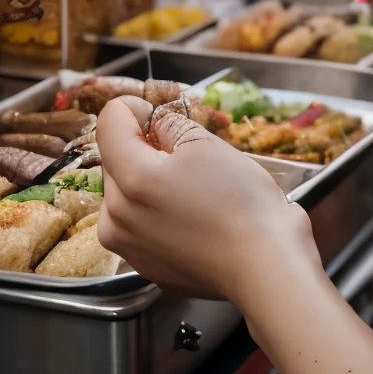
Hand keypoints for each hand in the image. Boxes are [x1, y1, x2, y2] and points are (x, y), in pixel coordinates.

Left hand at [95, 98, 318, 303]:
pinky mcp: (144, 266)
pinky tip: (195, 216)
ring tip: (194, 189)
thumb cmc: (241, 202)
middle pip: (116, 161)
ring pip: (126, 195)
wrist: (263, 266)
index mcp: (131, 180)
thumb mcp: (209, 146)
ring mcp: (127, 246)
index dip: (133, 108)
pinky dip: (159, 213)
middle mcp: (115, 216)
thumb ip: (171, 126)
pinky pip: (141, 225)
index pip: (109, 124)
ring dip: (150, 182)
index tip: (158, 111)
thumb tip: (154, 122)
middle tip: (189, 153)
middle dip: (144, 149)